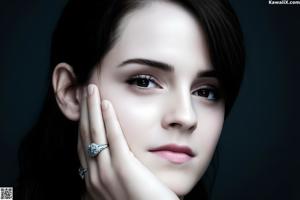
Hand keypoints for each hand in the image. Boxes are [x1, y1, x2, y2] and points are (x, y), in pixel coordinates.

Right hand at [77, 84, 178, 199]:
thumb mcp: (120, 190)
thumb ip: (113, 176)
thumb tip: (113, 162)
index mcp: (94, 180)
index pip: (83, 145)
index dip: (83, 123)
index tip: (84, 106)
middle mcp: (94, 176)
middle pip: (85, 135)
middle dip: (83, 110)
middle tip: (84, 89)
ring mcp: (106, 172)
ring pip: (94, 133)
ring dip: (92, 108)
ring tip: (91, 88)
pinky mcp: (123, 168)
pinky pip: (113, 138)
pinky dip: (108, 118)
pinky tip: (107, 102)